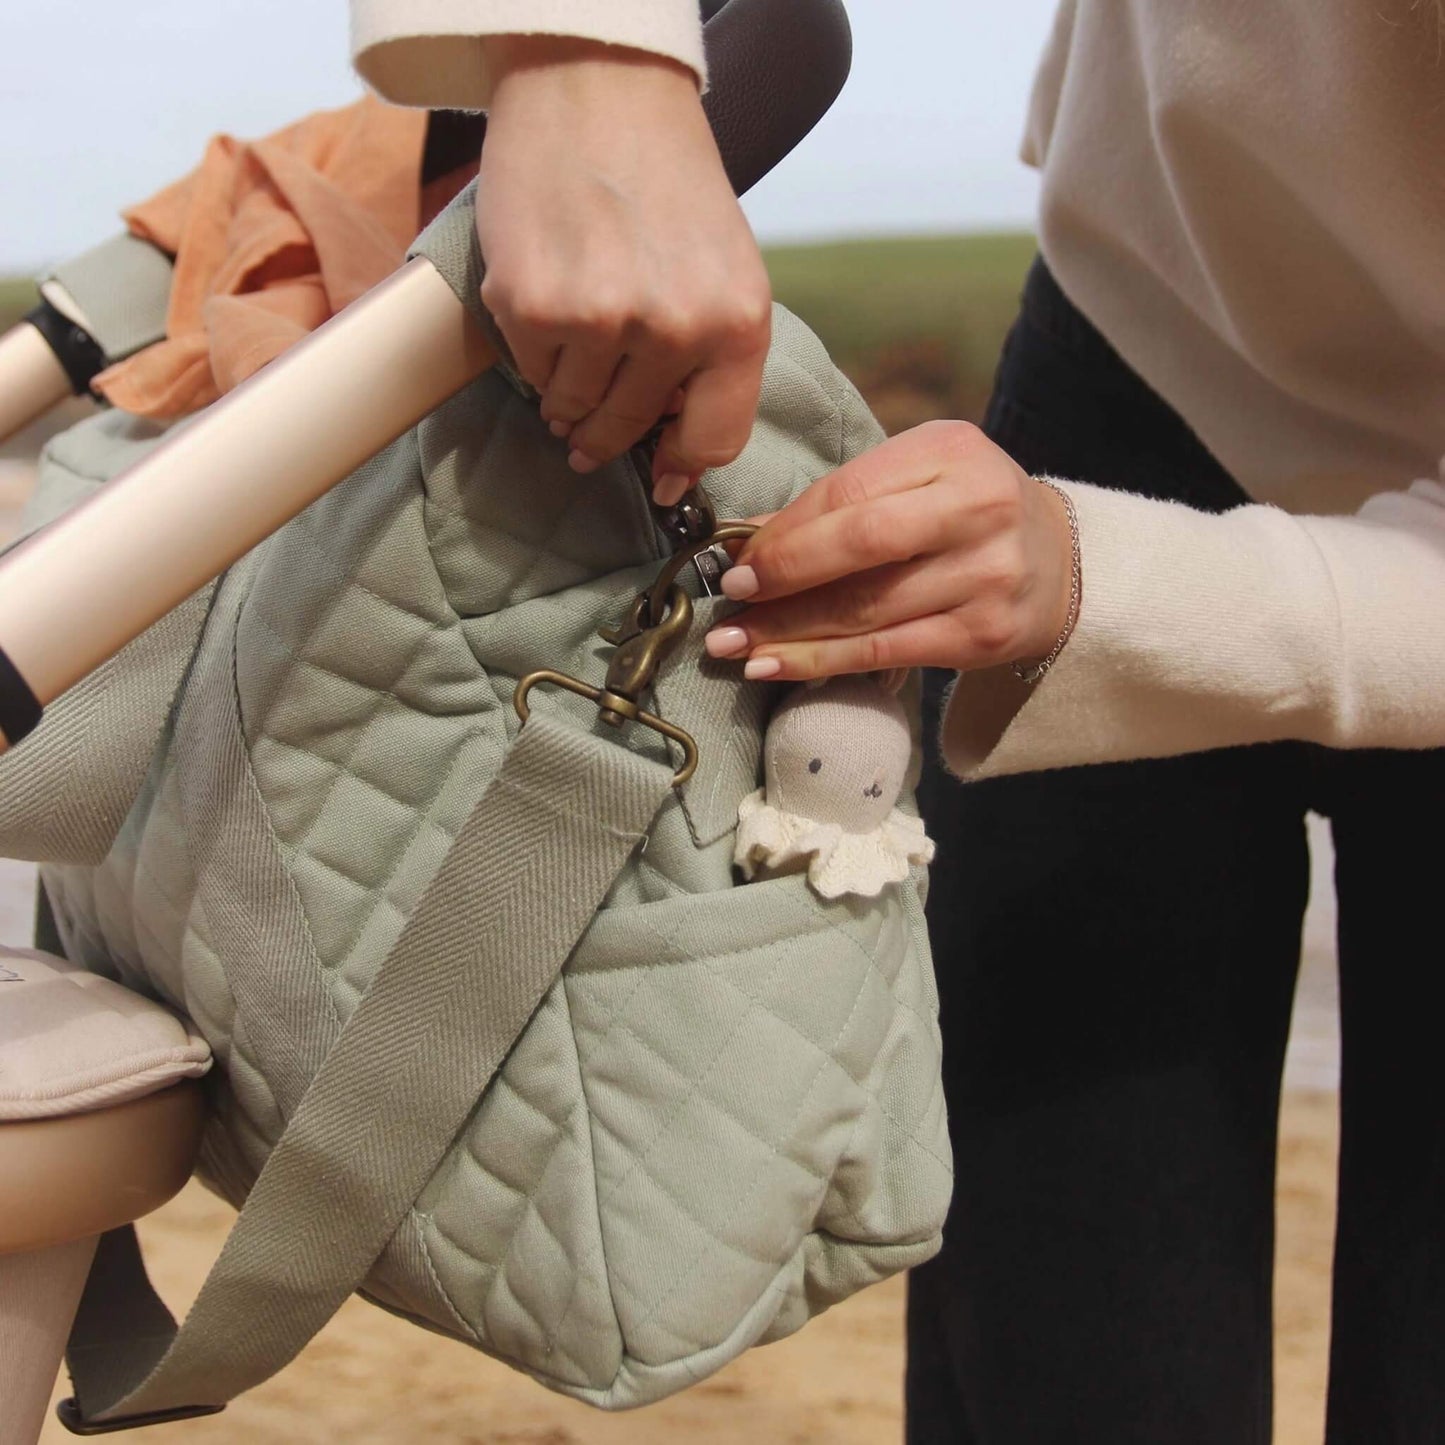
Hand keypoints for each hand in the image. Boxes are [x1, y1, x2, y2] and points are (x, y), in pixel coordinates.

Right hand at [476, 37, 771, 502]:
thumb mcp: (723, 269)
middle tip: (584, 433)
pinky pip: (530, 369)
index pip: (714, 439)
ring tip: (567, 346)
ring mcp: (603, 320)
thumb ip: (711, 359)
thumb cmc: (664, 179)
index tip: (660, 476)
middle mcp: (676, 329)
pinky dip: (532, 351)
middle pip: (630, 430)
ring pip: (573, 407)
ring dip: (564, 394)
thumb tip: (674, 462)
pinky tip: (543, 301)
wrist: (596, 88)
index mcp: (738, 322)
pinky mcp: (535, 306)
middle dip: (604, 435)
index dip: (681, 465)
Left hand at [703, 421, 1076, 679]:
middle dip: (786, 575)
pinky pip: (884, 653)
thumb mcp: (915, 480)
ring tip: (732, 643)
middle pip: (863, 545)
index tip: (737, 557)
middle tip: (733, 597)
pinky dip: (820, 662)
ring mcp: (986, 576)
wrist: (1058, 565)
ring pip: (867, 609)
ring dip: (789, 631)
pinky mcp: (983, 635)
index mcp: (952, 453)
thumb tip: (746, 539)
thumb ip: (839, 502)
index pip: (852, 492)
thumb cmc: (963, 514)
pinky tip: (774, 666)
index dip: (787, 530)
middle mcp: (978, 510)